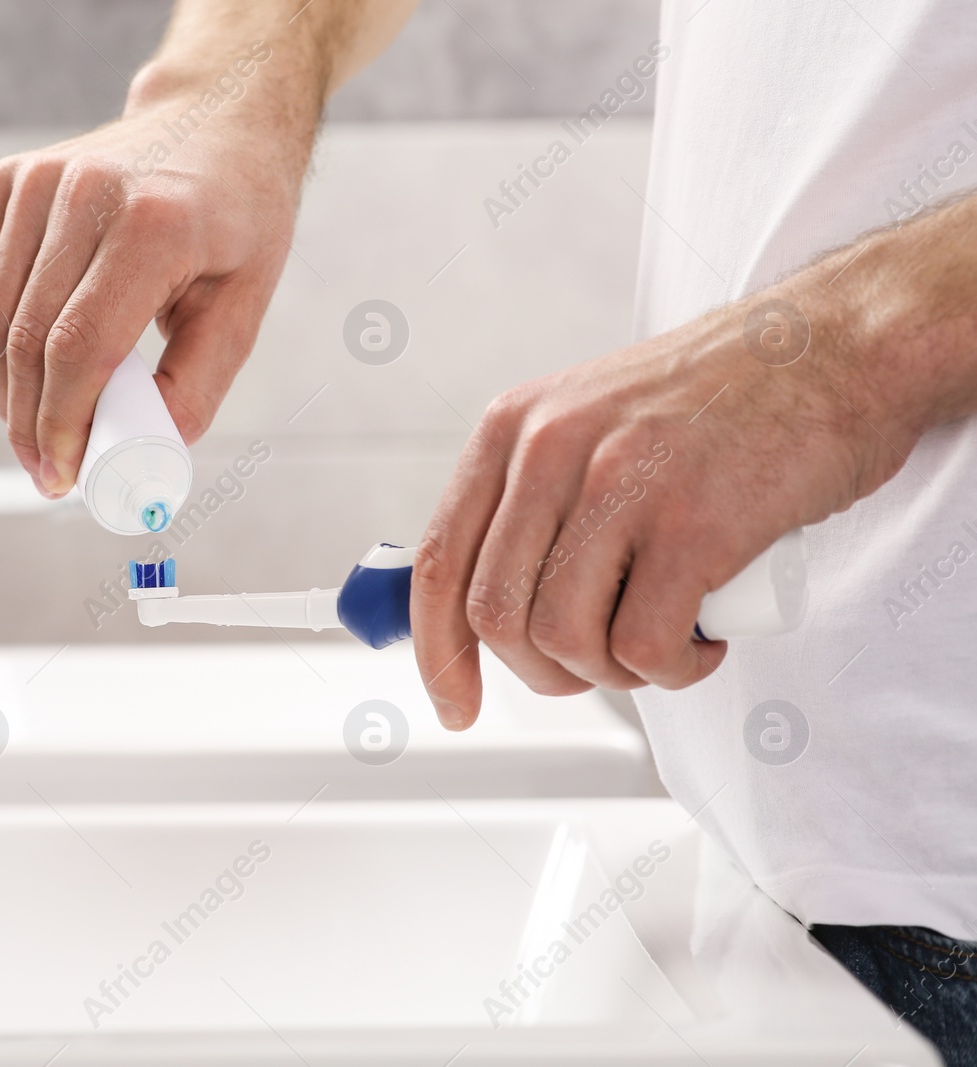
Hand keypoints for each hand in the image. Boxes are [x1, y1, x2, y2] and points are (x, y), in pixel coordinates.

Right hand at [0, 63, 309, 496]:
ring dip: (8, 394)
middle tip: (49, 473)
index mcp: (152, 223)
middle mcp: (86, 192)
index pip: (79, 348)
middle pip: (29, 341)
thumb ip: (195, 386)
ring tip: (39, 434)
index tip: (66, 474)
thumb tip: (142, 453)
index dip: (63, 424)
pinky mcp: (9, 182)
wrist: (217, 121)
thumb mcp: (245, 306)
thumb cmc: (237, 215)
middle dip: (31, 424)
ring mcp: (38, 181)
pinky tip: (26, 376)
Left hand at [410, 284, 916, 728]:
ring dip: (610, 674)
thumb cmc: (719, 400)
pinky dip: (672, 671)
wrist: (834, 347)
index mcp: (513, 428)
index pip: (438, 563)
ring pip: (563, 639)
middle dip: (542, 671)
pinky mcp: (694, 524)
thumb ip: (533, 499)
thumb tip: (486, 604)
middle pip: (495, 615)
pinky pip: (646, 648)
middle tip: (597, 668)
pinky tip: (704, 641)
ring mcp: (621, 484)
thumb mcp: (590, 421)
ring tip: (660, 645)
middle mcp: (551, 449)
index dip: (437, 652)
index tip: (455, 704)